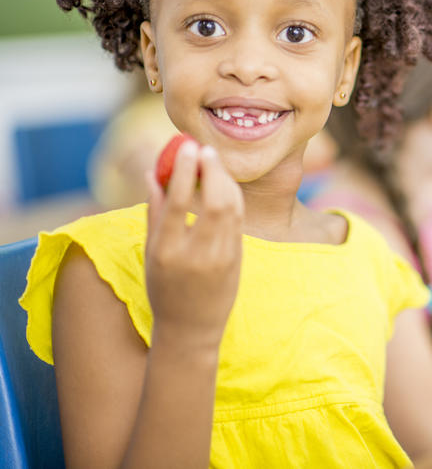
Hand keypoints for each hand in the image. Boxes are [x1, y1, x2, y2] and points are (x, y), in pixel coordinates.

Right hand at [145, 142, 243, 350]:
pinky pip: (238, 219)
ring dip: (224, 179)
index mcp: (167, 252)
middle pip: (213, 201)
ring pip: (231, 208)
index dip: (184, 171)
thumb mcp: (151, 254)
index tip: (185, 147)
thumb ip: (154, 213)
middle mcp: (197, 254)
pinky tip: (224, 183)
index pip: (177, 203)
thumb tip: (155, 173)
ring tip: (213, 162)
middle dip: (212, 170)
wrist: (191, 328)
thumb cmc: (164, 288)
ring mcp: (222, 256)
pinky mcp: (238, 257)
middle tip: (205, 149)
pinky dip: (232, 196)